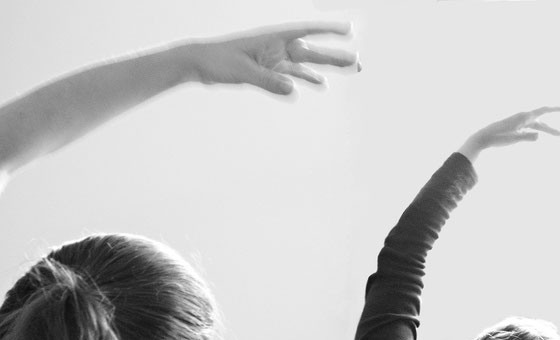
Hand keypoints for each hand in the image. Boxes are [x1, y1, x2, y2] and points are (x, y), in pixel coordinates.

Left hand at [181, 22, 357, 95]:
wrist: (200, 63)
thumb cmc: (218, 60)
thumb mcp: (243, 71)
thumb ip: (268, 80)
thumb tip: (293, 89)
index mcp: (272, 38)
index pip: (306, 32)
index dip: (328, 31)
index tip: (349, 30)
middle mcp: (277, 47)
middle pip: (312, 51)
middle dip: (335, 56)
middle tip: (359, 62)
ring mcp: (273, 59)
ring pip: (306, 64)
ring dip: (326, 68)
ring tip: (350, 70)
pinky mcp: (267, 71)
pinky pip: (291, 75)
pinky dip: (305, 79)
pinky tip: (320, 84)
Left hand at [458, 107, 559, 161]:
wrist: (483, 137)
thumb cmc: (497, 138)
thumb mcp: (512, 139)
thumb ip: (526, 137)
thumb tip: (538, 136)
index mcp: (523, 117)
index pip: (543, 111)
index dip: (555, 109)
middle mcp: (522, 118)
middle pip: (541, 123)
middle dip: (551, 129)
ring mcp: (519, 123)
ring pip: (536, 126)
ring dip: (546, 130)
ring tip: (558, 135)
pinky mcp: (515, 129)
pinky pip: (529, 129)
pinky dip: (536, 132)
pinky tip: (538, 135)